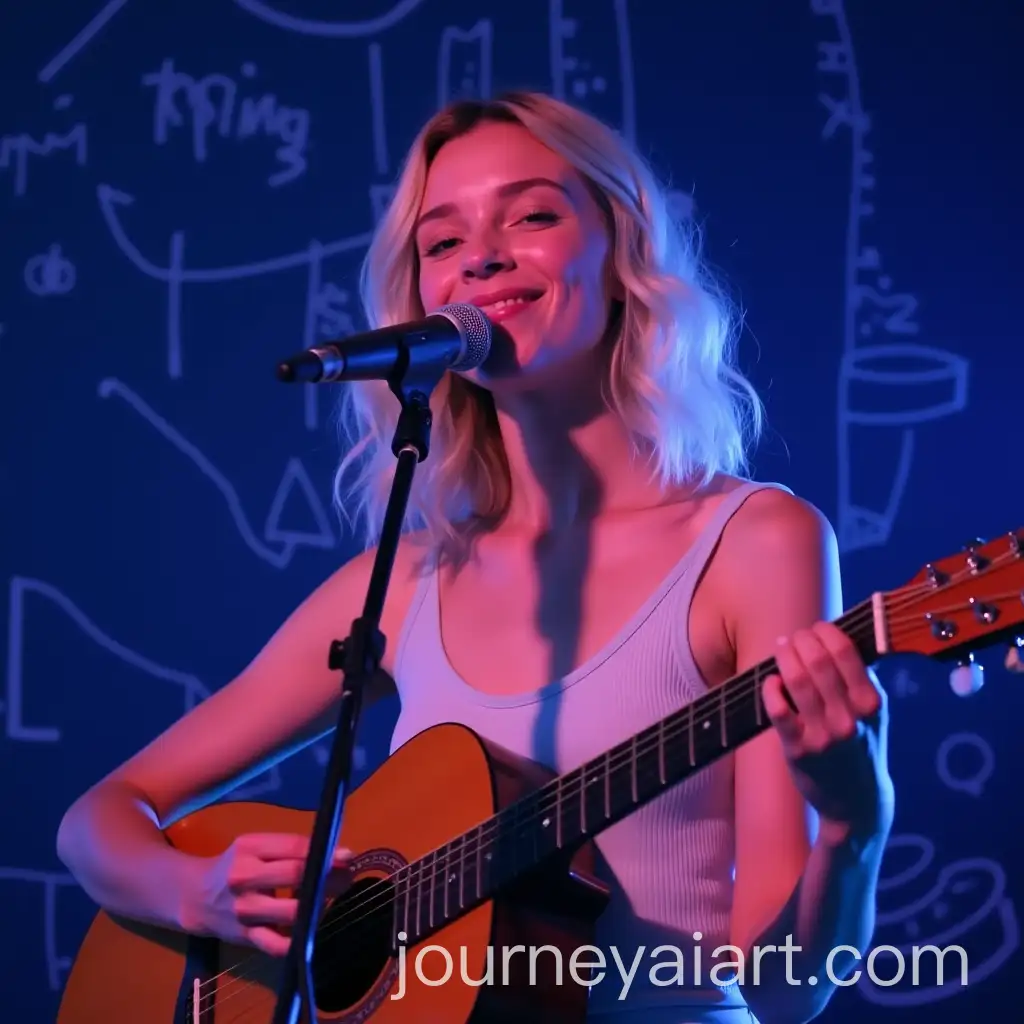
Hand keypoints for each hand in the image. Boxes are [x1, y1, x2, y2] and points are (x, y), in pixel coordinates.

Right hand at [185, 833, 352, 955]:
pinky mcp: (246, 936)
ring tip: (331, 899)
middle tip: (347, 877)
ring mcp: (244, 910)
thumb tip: (338, 854)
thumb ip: (292, 848)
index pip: (294, 847)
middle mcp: (244, 877)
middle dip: (330, 877)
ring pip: (292, 911)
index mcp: (249, 847)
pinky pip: (277, 945)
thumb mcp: (258, 847)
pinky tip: (311, 930)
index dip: (324, 852)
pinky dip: (298, 940)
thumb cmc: (237, 865)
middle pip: (297, 875)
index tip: (348, 856)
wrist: (198, 897)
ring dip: (320, 905)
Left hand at [762, 622, 893, 842]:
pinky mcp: (798, 748)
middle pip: (817, 659)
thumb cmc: (862, 749)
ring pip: (796, 678)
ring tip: (782, 649)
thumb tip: (833, 639)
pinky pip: (777, 708)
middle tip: (795, 638)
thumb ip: (859, 680)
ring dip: (784, 655)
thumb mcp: (874, 715)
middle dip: (801, 639)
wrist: (857, 803)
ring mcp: (822, 734)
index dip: (825, 631)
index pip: (845, 651)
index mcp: (871, 704)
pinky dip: (771, 687)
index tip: (817, 629)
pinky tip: (772, 681)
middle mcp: (849, 717)